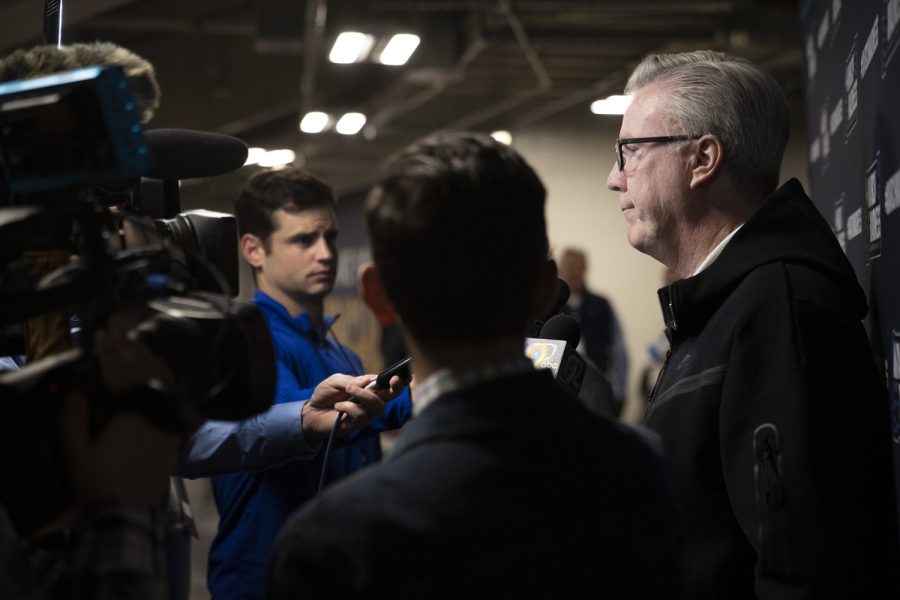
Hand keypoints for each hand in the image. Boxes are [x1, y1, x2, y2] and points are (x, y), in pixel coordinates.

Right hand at [57, 317, 186, 507]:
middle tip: (119, 329)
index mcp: (128, 410)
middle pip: (143, 369)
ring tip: (138, 341)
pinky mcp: (176, 430)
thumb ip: (72, 416)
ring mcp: (169, 419)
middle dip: (130, 346)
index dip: (108, 351)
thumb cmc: (98, 481)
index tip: (100, 333)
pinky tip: (162, 367)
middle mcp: (154, 409)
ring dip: (149, 357)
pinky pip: (175, 395)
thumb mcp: (74, 451)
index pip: (118, 371)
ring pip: (163, 379)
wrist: (129, 513)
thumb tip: (77, 388)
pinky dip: (167, 377)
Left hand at [301, 373, 396, 444]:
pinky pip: (360, 415)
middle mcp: (370, 401)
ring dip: (365, 395)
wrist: (311, 412)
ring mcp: (365, 414)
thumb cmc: (325, 395)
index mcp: (368, 388)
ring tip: (349, 389)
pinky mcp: (357, 425)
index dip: (399, 380)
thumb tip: (367, 381)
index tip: (401, 375)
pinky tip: (337, 406)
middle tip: (393, 380)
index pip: (388, 384)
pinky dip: (348, 407)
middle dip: (396, 388)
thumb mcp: (335, 381)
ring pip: (378, 406)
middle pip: (391, 396)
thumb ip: (351, 380)